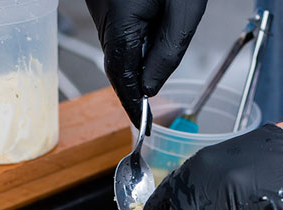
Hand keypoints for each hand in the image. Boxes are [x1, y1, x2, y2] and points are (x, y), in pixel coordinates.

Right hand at [86, 0, 207, 127]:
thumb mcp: (184, 12)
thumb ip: (168, 52)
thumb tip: (149, 88)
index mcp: (119, 15)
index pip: (121, 73)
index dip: (131, 103)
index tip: (143, 125)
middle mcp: (101, 10)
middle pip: (114, 61)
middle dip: (132, 88)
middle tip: (147, 115)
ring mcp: (99, 5)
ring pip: (114, 47)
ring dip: (135, 64)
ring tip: (157, 70)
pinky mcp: (104, 0)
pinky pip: (116, 31)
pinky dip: (132, 46)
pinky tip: (152, 40)